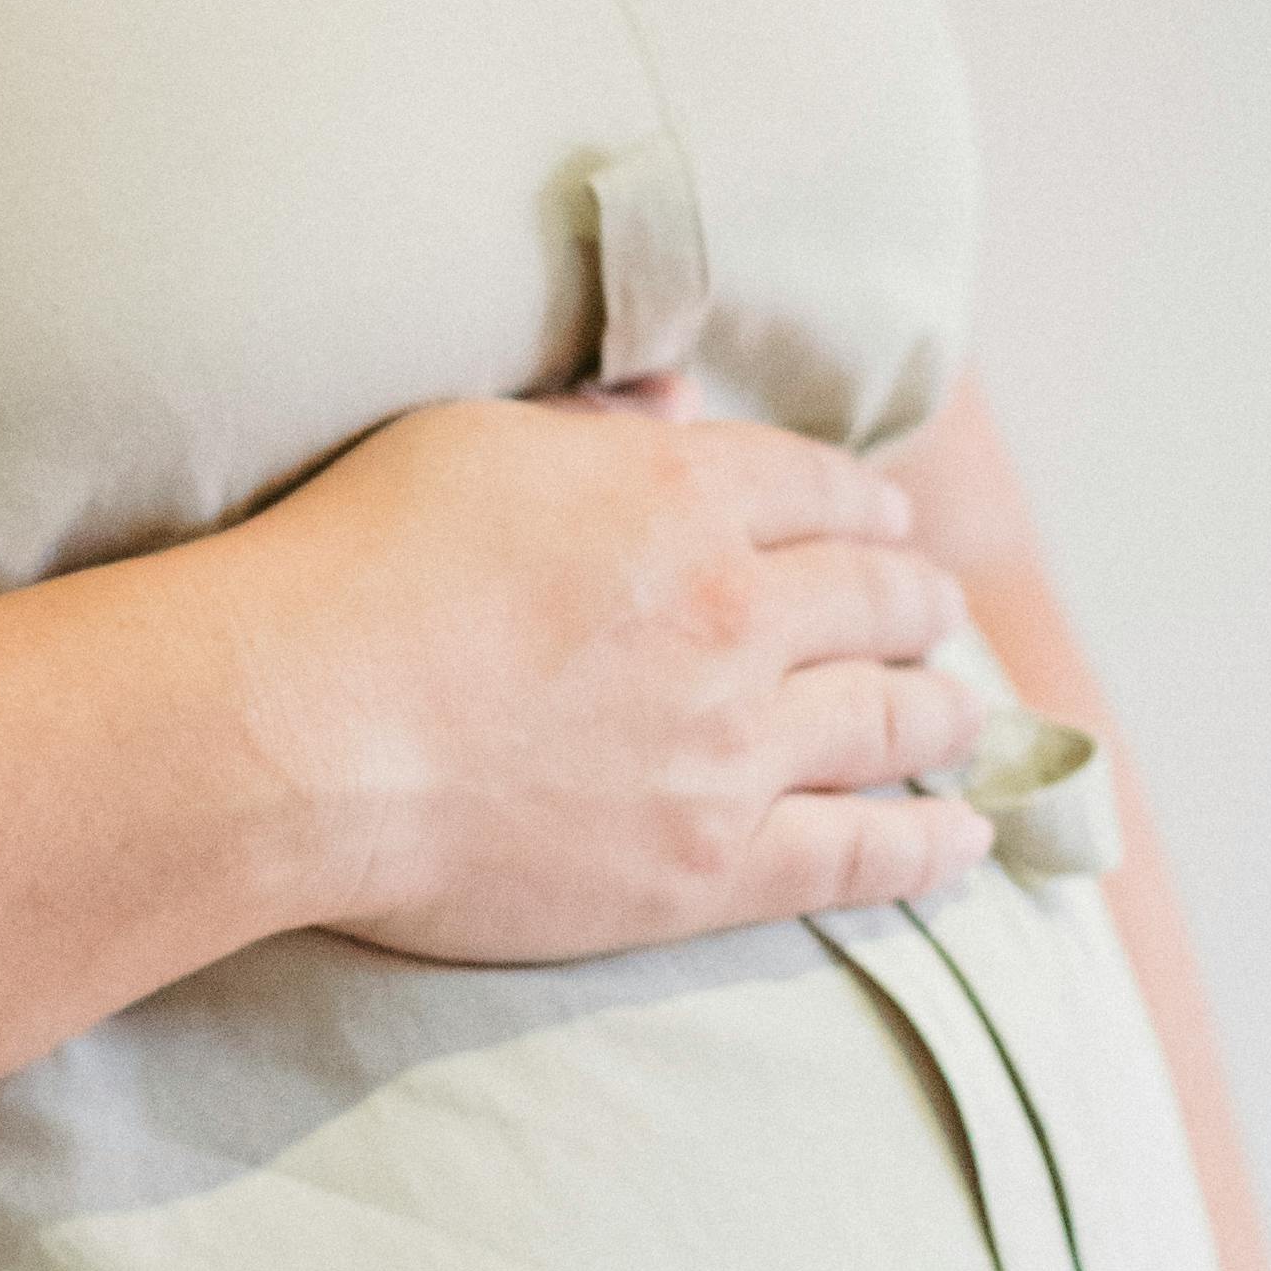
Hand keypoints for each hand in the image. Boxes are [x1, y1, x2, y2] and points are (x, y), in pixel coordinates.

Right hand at [213, 386, 1004, 967]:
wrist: (302, 729)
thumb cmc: (353, 565)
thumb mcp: (469, 440)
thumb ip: (589, 427)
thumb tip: (672, 407)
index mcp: (679, 494)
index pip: (816, 488)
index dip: (861, 507)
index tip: (885, 526)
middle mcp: (733, 611)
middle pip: (872, 600)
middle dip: (915, 602)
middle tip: (933, 613)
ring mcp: (733, 744)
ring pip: (888, 720)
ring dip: (939, 709)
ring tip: (961, 714)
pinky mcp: (712, 864)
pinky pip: (861, 853)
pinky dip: (930, 845)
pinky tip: (968, 840)